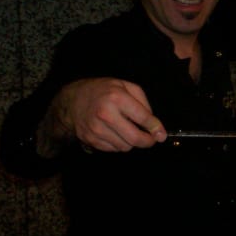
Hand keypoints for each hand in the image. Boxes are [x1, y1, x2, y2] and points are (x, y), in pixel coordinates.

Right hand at [39, 78, 166, 154]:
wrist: (73, 100)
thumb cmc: (103, 90)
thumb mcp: (125, 85)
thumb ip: (143, 102)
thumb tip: (154, 124)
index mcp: (116, 98)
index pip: (142, 118)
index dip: (156, 128)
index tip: (162, 135)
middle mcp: (105, 114)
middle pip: (134, 138)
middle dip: (148, 142)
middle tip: (152, 140)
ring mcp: (96, 129)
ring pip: (125, 147)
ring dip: (132, 143)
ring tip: (130, 132)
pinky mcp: (90, 139)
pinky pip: (113, 150)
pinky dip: (119, 144)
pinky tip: (117, 134)